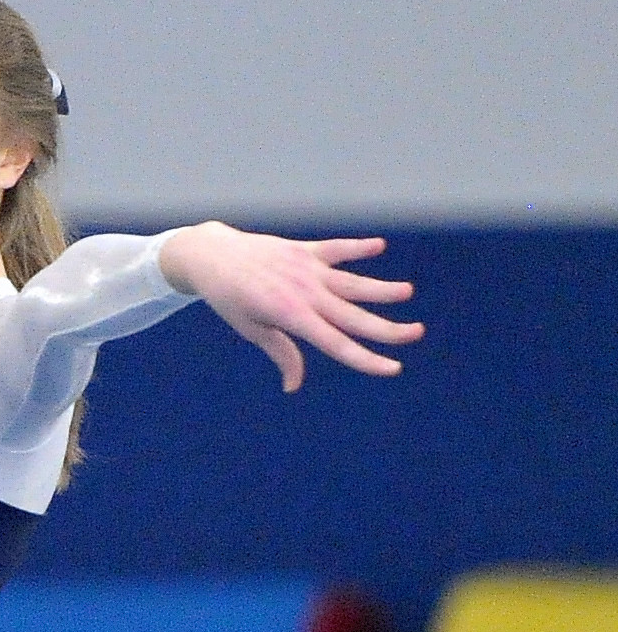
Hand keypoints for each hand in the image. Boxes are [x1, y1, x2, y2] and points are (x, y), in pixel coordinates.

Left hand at [158, 223, 423, 390]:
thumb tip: (294, 386)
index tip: (392, 368)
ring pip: (352, 282)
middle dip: (387, 328)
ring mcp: (308, 269)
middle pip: (354, 316)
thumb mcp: (252, 330)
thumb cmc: (231, 299)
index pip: (337, 344)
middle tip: (417, 333)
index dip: (366, 358)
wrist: (214, 257)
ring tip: (407, 292)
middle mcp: (305, 292)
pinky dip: (357, 247)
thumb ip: (281, 353)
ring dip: (381, 289)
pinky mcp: (305, 250)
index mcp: (292, 317)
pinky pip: (336, 249)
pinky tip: (379, 246)